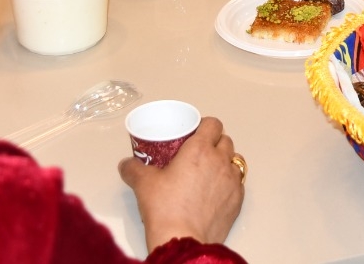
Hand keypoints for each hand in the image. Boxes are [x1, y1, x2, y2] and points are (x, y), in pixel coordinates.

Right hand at [118, 117, 243, 251]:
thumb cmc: (165, 208)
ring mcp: (232, 180)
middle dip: (215, 143)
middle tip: (199, 153)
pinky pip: (237, 183)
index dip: (206, 125)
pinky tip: (215, 192)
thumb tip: (126, 165)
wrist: (182, 239)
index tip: (196, 132)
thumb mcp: (143, 184)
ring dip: (224, 161)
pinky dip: (229, 183)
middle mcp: (220, 160)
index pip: (213, 124)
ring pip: (234, 160)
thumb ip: (133, 169)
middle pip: (226, 140)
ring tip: (209, 172)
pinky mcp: (237, 200)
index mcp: (200, 149)